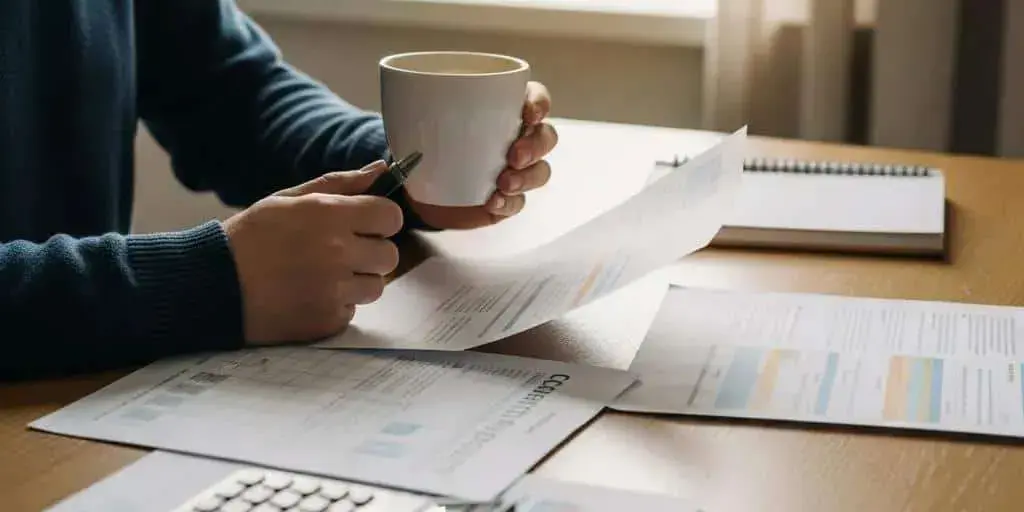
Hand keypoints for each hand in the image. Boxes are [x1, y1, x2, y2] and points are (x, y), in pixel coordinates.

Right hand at [223, 161, 401, 344]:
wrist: (212, 286)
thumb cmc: (251, 237)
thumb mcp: (288, 199)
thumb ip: (340, 184)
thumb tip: (382, 170)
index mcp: (330, 215)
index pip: (391, 216)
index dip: (381, 220)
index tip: (365, 225)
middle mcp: (337, 253)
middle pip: (389, 255)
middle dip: (371, 253)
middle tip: (342, 253)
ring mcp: (334, 291)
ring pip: (375, 286)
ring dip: (356, 282)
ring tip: (322, 276)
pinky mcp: (327, 321)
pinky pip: (352, 311)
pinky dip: (336, 305)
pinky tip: (308, 296)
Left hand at [406, 81, 557, 228]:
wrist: (417, 185)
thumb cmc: (426, 141)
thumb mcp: (418, 119)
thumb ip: (419, 109)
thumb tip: (401, 106)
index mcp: (505, 108)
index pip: (535, 97)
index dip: (539, 103)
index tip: (528, 113)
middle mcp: (518, 137)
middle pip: (546, 137)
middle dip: (535, 146)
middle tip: (513, 156)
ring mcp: (517, 171)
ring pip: (540, 171)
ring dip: (527, 177)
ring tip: (503, 184)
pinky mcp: (508, 199)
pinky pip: (518, 202)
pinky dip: (508, 203)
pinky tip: (492, 203)